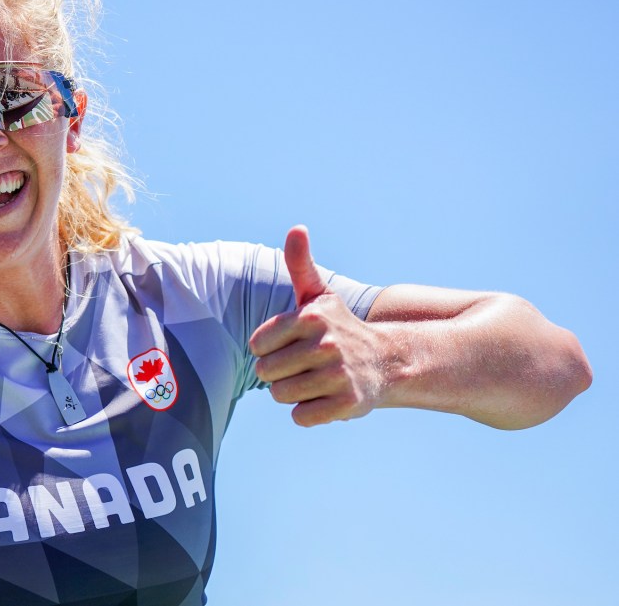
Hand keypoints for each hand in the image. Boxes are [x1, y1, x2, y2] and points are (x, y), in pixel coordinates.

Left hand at [249, 226, 386, 426]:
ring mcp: (338, 375)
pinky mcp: (347, 404)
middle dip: (279, 373)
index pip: (257, 346)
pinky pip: (302, 417)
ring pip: (281, 395)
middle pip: (266, 373)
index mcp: (310, 317)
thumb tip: (296, 228)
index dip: (269, 349)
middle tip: (304, 365)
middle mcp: (326, 344)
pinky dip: (309, 413)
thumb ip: (301, 264)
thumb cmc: (339, 328)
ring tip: (315, 380)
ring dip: (293, 393)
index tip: (292, 344)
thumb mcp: (319, 295)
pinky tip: (326, 398)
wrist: (388, 362)